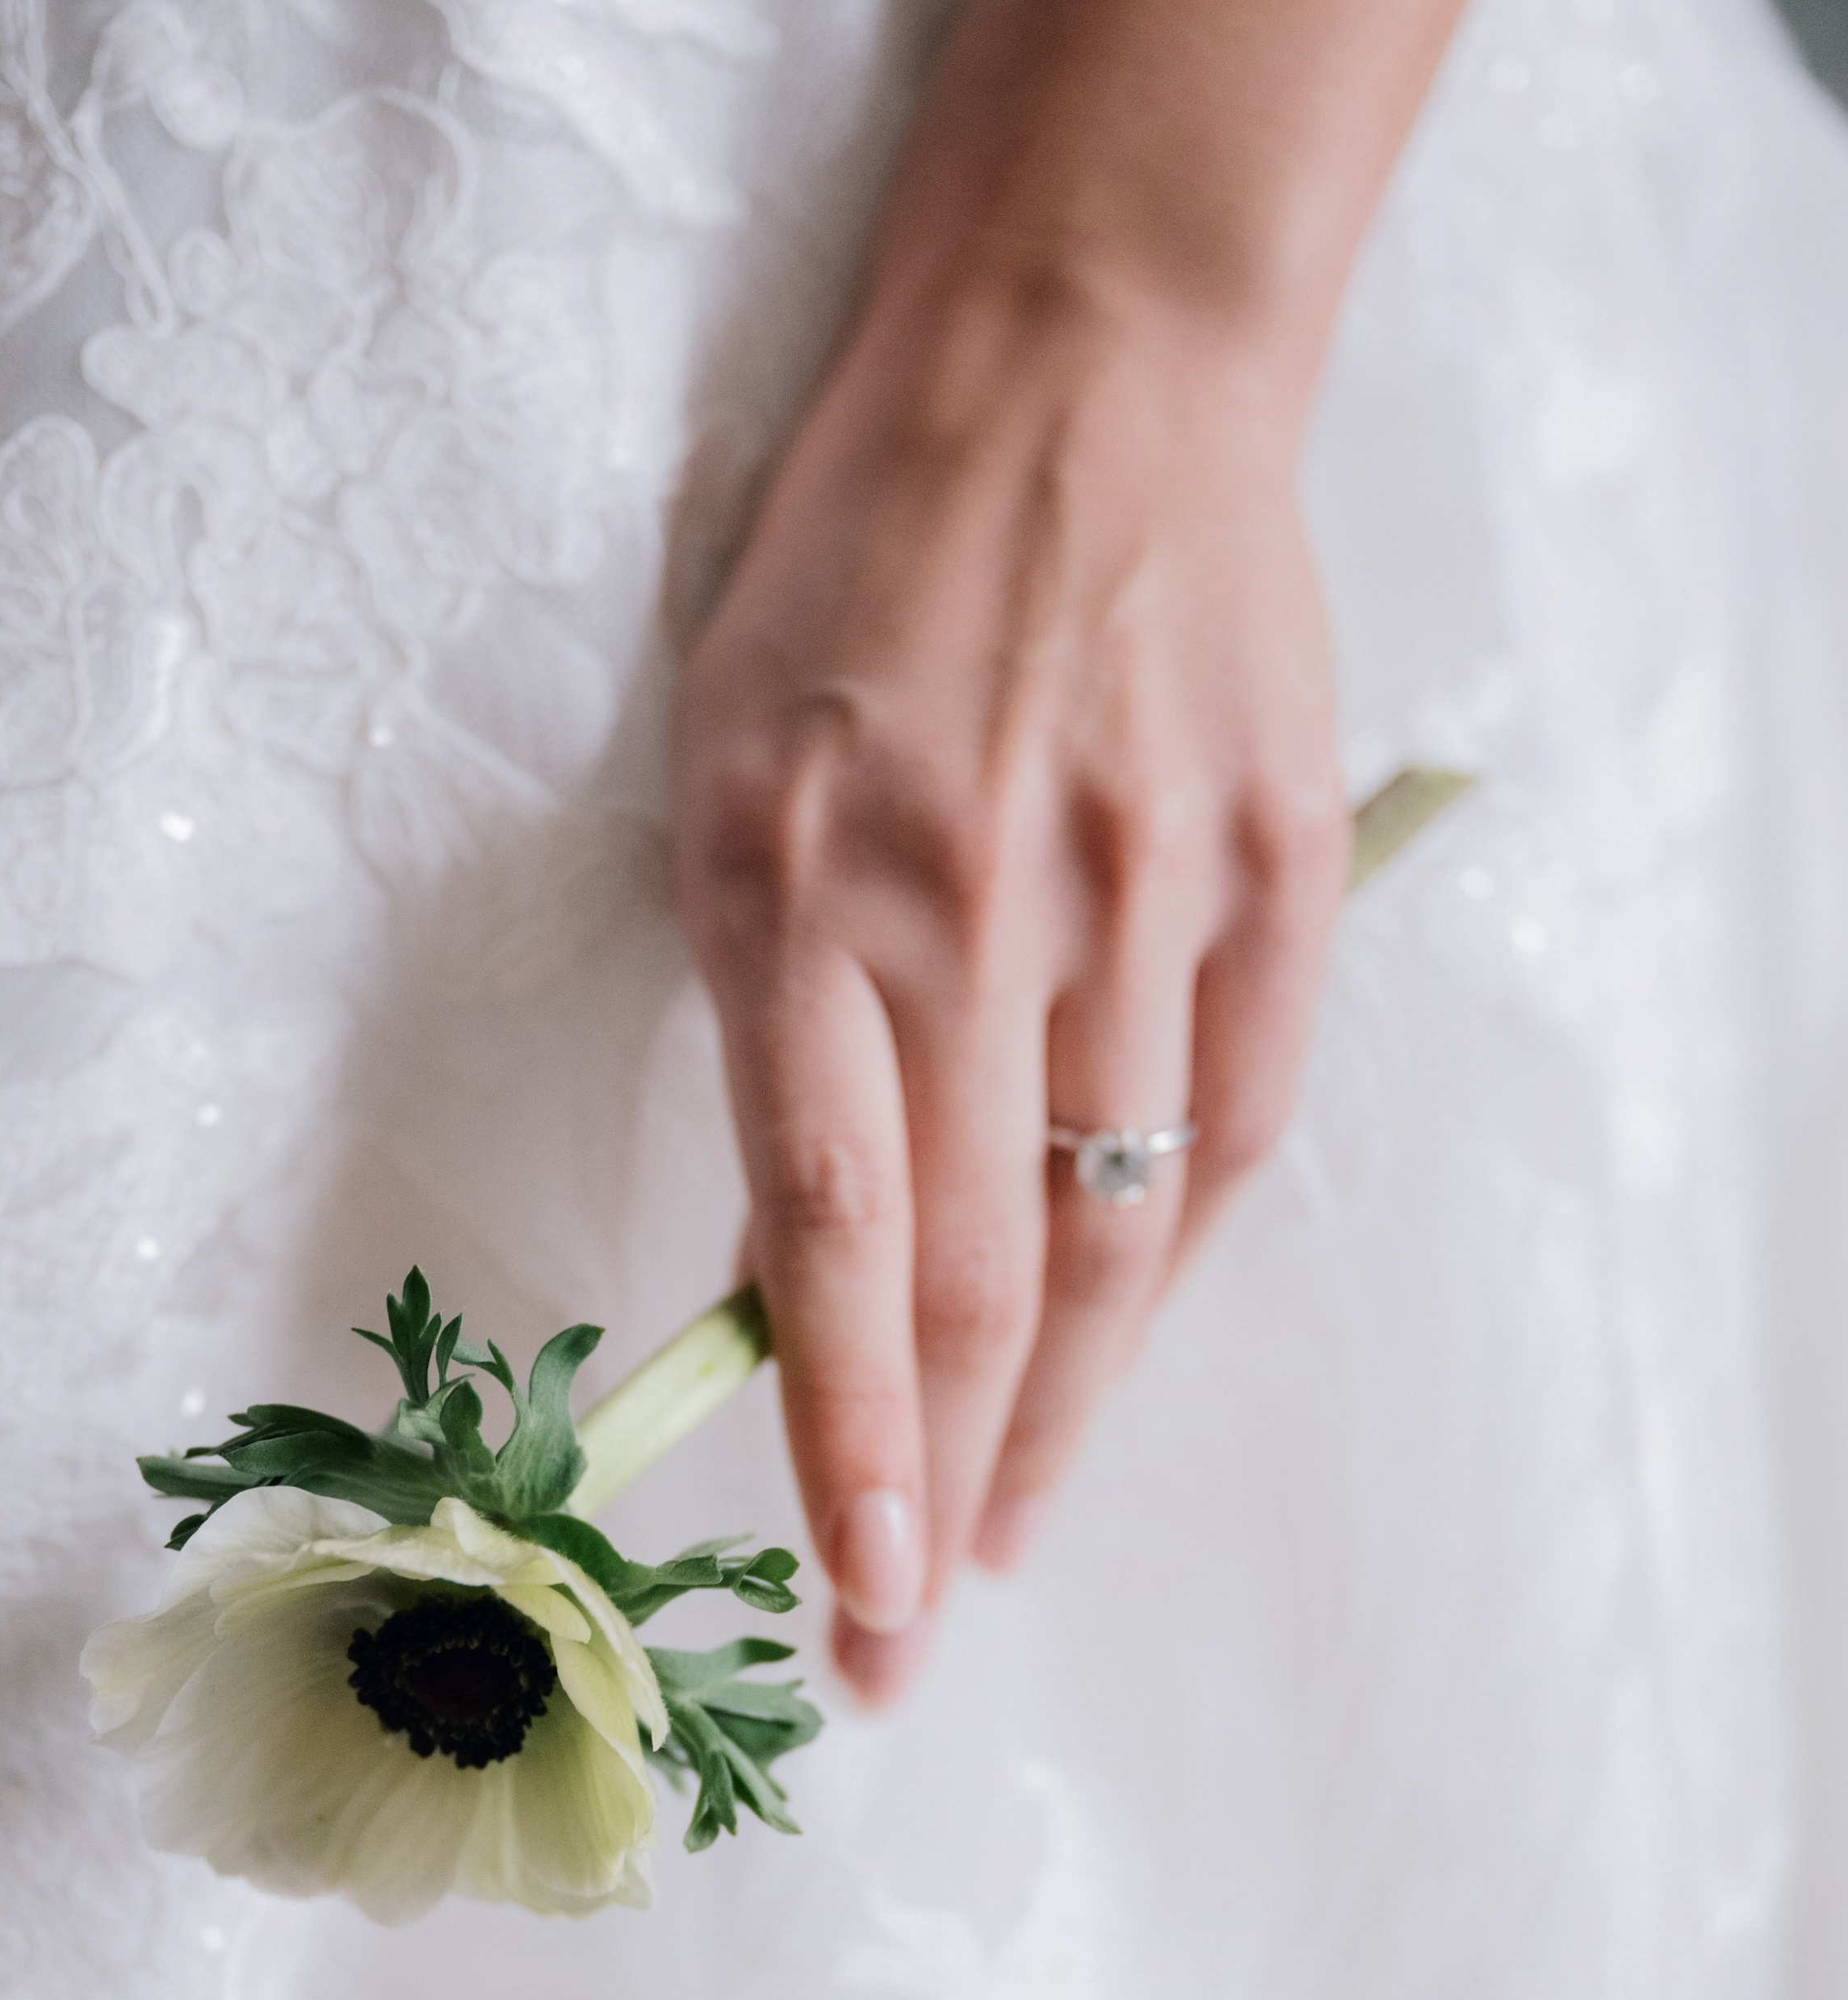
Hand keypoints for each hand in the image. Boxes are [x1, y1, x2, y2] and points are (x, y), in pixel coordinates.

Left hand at [675, 284, 1344, 1701]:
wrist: (1079, 361)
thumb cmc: (857, 575)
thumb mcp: (726, 782)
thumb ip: (769, 1028)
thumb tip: (794, 1271)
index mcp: (799, 889)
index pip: (831, 1238)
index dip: (847, 1450)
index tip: (856, 1609)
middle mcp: (976, 909)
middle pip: (979, 1278)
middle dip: (943, 1491)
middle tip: (913, 1638)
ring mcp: (1146, 888)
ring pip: (1120, 1231)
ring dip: (1059, 1414)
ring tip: (1005, 1529)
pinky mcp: (1272, 862)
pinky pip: (1241, 1115)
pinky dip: (1175, 1255)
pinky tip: (1118, 1339)